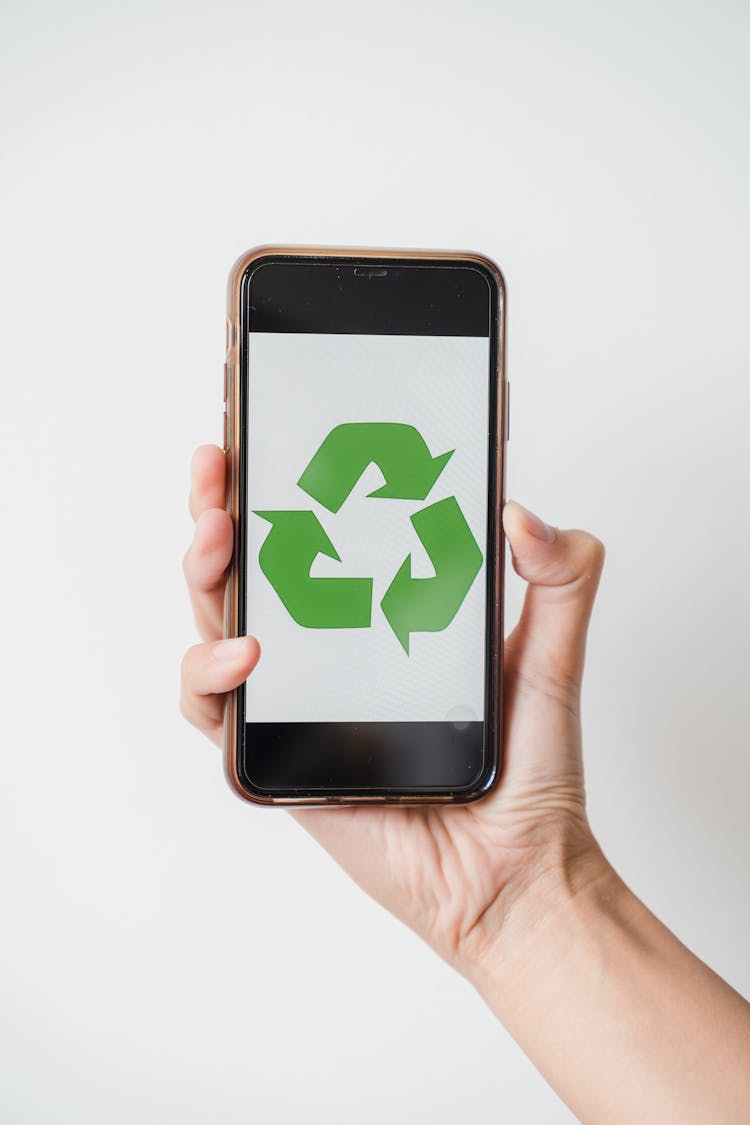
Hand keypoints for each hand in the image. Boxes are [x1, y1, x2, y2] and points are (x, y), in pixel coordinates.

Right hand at [181, 444, 607, 976]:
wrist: (514, 873)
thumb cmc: (527, 772)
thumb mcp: (553, 657)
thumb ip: (560, 577)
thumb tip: (520, 509)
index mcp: (379, 611)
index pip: (316, 534)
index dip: (284, 484)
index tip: (275, 436)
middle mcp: (327, 649)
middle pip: (249, 566)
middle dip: (220, 509)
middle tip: (221, 474)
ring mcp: (294, 699)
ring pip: (215, 622)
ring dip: (203, 573)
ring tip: (221, 541)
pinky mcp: (274, 755)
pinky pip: (213, 709)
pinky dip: (210, 675)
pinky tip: (246, 654)